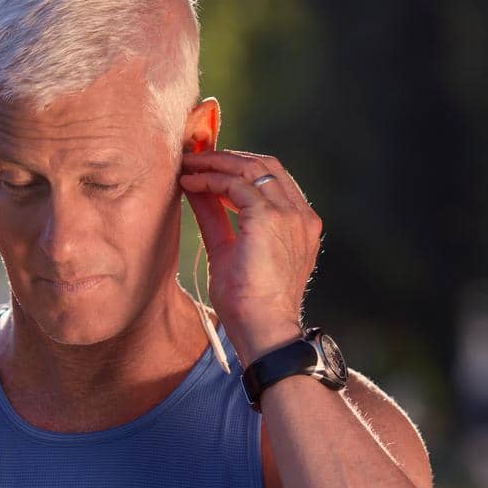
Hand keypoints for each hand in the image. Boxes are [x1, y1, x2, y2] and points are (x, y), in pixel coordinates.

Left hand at [178, 149, 322, 361]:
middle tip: (194, 156)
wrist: (262, 330)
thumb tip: (196, 189)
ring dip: (216, 162)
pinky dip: (211, 179)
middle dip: (227, 157)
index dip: (238, 167)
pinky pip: (235, 184)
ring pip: (251, 168)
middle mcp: (300, 215)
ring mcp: (289, 214)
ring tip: (187, 165)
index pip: (271, 179)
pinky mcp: (269, 218)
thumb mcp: (227, 251)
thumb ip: (216, 217)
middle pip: (265, 165)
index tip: (207, 166)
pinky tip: (189, 182)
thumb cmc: (247, 304)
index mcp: (299, 224)